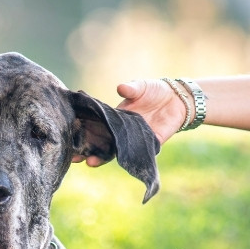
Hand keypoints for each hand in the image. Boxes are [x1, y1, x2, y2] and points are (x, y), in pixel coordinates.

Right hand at [70, 79, 186, 166]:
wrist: (178, 100)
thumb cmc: (156, 91)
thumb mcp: (142, 86)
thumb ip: (132, 88)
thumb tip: (120, 88)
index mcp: (116, 117)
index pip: (97, 125)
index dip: (85, 131)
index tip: (71, 135)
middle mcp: (122, 131)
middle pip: (101, 142)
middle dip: (88, 149)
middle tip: (74, 156)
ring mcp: (133, 139)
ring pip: (115, 152)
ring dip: (102, 158)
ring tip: (90, 162)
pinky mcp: (149, 144)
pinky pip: (136, 154)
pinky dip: (127, 158)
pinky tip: (117, 161)